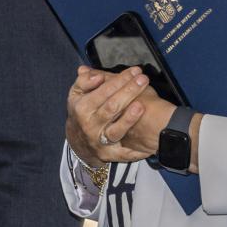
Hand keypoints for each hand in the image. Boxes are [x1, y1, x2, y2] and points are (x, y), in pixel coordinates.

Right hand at [65, 67, 182, 165]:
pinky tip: (149, 145)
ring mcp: (99, 141)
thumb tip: (96, 76)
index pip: (103, 91)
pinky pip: (123, 154)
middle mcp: (89, 125)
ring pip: (116, 130)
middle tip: (143, 80)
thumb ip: (84, 81)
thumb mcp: (77, 94)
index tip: (135, 71)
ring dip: (129, 119)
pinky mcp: (108, 155)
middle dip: (129, 92)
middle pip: (111, 107)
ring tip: (141, 105)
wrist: (77, 140)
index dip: (120, 80)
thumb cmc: (83, 111)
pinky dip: (135, 152)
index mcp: (82, 108)